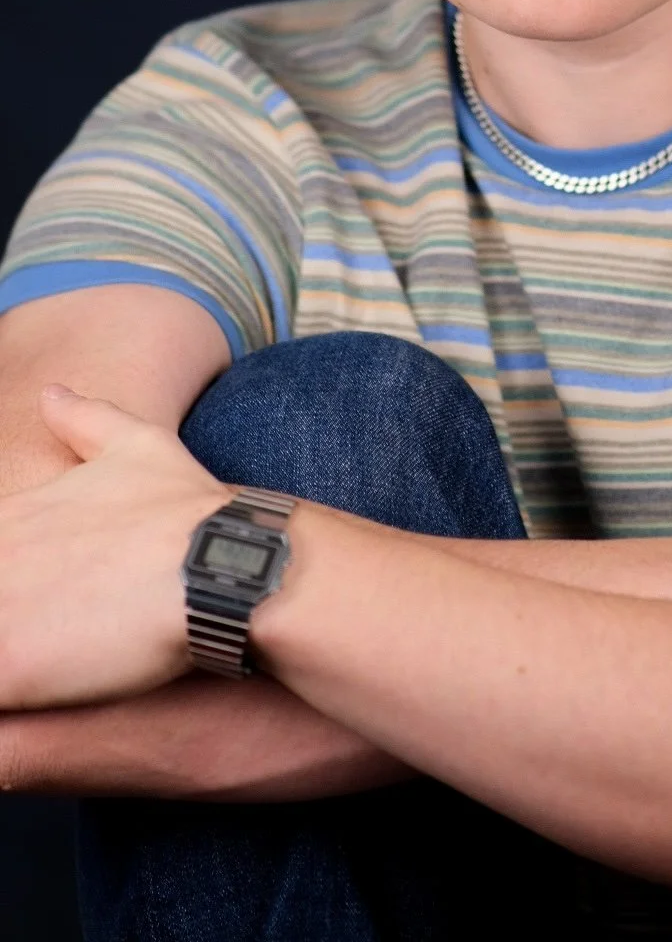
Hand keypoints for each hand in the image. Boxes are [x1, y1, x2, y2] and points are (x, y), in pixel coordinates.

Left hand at [0, 387, 228, 708]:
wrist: (222, 566)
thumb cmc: (187, 513)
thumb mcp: (137, 446)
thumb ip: (85, 419)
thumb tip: (51, 393)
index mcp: (7, 518)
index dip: (17, 584)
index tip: (47, 599)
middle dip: (13, 616)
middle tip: (56, 628)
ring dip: (15, 652)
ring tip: (52, 662)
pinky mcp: (8, 668)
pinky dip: (11, 705)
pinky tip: (46, 694)